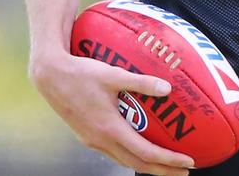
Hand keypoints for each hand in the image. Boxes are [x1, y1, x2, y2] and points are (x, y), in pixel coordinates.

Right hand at [30, 51, 196, 174]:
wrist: (51, 76)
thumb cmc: (82, 73)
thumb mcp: (115, 74)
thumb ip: (142, 82)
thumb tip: (167, 88)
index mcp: (110, 128)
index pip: (146, 152)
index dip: (169, 160)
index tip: (187, 162)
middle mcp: (101, 140)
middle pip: (137, 164)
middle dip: (162, 171)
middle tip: (183, 171)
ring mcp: (92, 140)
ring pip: (124, 161)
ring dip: (146, 165)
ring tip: (165, 165)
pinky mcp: (86, 136)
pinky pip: (113, 153)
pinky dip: (130, 156)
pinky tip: (137, 148)